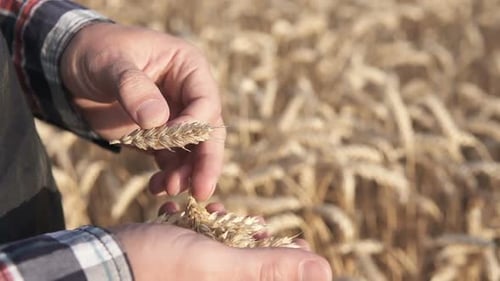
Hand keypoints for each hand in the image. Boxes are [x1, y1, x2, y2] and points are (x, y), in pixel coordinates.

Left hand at [61, 22, 224, 199]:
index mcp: (189, 68)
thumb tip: (158, 120)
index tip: (166, 140)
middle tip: (201, 191)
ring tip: (168, 189)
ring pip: (194, 151)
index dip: (192, 126)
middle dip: (206, 162)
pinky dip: (167, 176)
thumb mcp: (111, 63)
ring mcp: (176, 118)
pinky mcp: (159, 137)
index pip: (205, 102)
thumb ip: (134, 87)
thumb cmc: (97, 52)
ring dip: (186, 173)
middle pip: (209, 132)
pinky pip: (172, 160)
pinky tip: (155, 187)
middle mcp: (189, 94)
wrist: (73, 65)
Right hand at [110, 203, 331, 280]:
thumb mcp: (215, 265)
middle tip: (262, 226)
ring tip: (223, 213)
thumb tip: (325, 270)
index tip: (300, 243)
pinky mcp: (183, 264)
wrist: (102, 263)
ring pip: (231, 254)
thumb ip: (267, 269)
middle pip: (255, 268)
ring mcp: (199, 276)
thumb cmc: (157, 267)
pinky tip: (200, 212)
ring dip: (232, 229)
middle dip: (260, 242)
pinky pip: (206, 247)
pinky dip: (207, 228)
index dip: (293, 264)